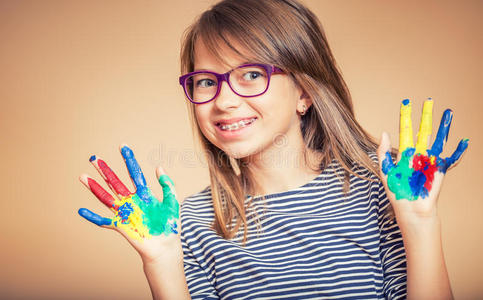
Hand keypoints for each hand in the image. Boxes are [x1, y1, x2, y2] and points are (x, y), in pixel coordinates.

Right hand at [78, 144, 180, 262]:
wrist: (166, 247)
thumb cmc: (170, 226)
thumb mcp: (172, 202)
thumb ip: (167, 185)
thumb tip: (158, 167)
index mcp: (145, 194)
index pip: (135, 173)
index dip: (129, 160)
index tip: (123, 147)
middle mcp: (133, 201)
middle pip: (116, 182)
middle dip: (106, 170)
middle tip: (95, 158)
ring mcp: (126, 213)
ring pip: (107, 197)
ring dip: (95, 187)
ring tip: (83, 176)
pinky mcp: (121, 226)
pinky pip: (104, 221)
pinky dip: (93, 217)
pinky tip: (81, 211)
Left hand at [377, 98, 468, 220]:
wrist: (410, 209)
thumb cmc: (396, 192)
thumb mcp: (385, 170)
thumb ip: (384, 152)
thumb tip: (384, 132)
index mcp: (403, 153)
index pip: (405, 131)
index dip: (405, 117)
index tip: (406, 103)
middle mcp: (418, 154)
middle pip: (423, 131)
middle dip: (425, 116)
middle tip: (428, 101)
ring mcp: (431, 161)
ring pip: (439, 139)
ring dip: (444, 126)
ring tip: (448, 112)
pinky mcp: (441, 169)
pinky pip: (453, 159)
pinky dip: (459, 151)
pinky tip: (465, 141)